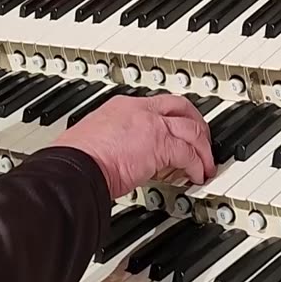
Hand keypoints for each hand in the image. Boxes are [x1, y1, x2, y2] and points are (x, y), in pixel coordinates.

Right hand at [52, 95, 215, 198]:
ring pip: (191, 129)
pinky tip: (195, 176)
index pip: (157, 105)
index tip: (177, 132)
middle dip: (196, 124)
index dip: (172, 118)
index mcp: (122, 106)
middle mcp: (140, 110)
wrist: (75, 167)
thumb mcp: (97, 139)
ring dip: (202, 149)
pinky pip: (189, 154)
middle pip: (181, 107)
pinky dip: (197, 166)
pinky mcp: (160, 145)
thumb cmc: (76, 160)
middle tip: (202, 143)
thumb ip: (114, 142)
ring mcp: (152, 126)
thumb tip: (120, 158)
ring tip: (204, 165)